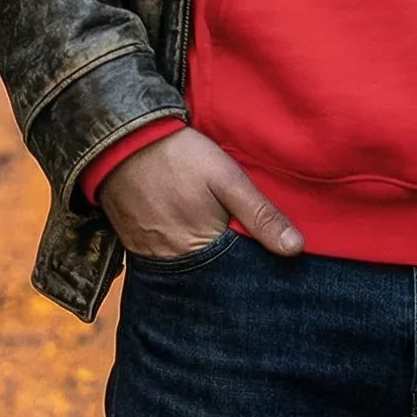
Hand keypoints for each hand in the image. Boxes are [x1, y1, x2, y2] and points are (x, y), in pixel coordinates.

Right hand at [99, 127, 304, 259]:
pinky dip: (180, 255)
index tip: (270, 268)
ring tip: (220, 250)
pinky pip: (163, 261)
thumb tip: (295, 249)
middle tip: (245, 258)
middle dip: (228, 272)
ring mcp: (149, 256)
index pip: (235, 275)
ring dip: (204, 262)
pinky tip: (190, 240)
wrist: (121, 140)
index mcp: (200, 249)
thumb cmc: (179, 156)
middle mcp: (173, 263)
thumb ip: (260, 215)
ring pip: (187, 270)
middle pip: (210, 276)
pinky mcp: (133, 244)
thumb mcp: (227, 179)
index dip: (253, 269)